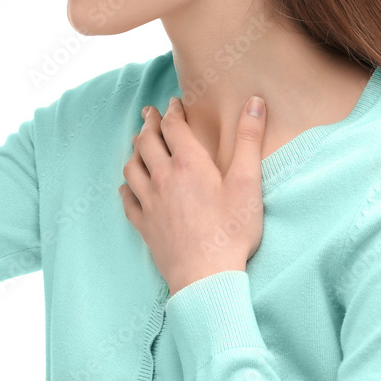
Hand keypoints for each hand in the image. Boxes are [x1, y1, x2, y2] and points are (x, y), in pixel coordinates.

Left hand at [119, 95, 266, 295]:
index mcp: (188, 163)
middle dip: (149, 123)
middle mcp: (163, 177)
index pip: (173, 127)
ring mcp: (150, 202)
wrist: (206, 277)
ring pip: (132, 167)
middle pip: (147, 141)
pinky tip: (128, 185)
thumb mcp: (248, 182)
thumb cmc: (230, 231)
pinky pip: (127, 199)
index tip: (173, 104)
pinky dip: (126, 186)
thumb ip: (249, 140)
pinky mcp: (144, 225)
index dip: (172, 112)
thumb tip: (254, 103)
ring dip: (135, 150)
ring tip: (138, 142)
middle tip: (149, 113)